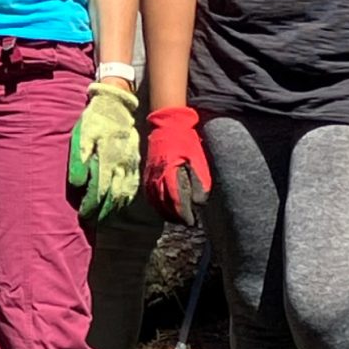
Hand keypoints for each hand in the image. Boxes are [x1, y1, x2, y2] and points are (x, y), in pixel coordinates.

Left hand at [67, 78, 141, 220]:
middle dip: (103, 211)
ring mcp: (130, 163)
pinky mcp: (135, 161)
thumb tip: (77, 184)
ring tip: (105, 217)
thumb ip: (80, 159)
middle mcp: (121, 164)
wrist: (116, 105)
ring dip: (115, 207)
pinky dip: (127, 197)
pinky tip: (120, 203)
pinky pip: (133, 184)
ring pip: (125, 193)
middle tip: (93, 221)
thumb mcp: (82, 135)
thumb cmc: (95, 120)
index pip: (99, 190)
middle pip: (114, 196)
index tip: (83, 213)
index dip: (91, 205)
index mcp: (107, 159)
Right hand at [144, 105, 212, 225]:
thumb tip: (200, 201)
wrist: (167, 125)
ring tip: (175, 219)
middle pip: (164, 203)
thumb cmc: (185, 141)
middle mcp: (157, 176)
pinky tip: (163, 209)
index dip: (183, 213)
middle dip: (175, 216)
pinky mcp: (147, 173)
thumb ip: (200, 179)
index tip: (191, 222)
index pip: (176, 199)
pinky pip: (149, 194)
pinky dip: (156, 205)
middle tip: (185, 223)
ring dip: (165, 212)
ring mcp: (150, 175)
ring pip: (155, 201)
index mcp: (170, 172)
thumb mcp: (197, 158)